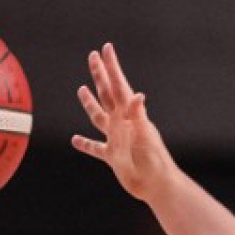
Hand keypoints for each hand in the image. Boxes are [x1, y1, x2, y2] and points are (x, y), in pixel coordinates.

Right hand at [71, 44, 180, 201]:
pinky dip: (86, 144)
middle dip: (100, 75)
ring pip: (99, 118)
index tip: (106, 48)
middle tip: (93, 56)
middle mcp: (122, 124)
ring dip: (90, 104)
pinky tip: (76, 140)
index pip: (118, 86)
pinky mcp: (113, 157)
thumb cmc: (154, 163)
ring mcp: (117, 140)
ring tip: (81, 89)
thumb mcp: (145, 137)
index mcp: (130, 117)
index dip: (112, 67)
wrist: (158, 186)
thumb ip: (138, 116)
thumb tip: (138, 95)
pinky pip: (96, 148)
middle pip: (107, 95)